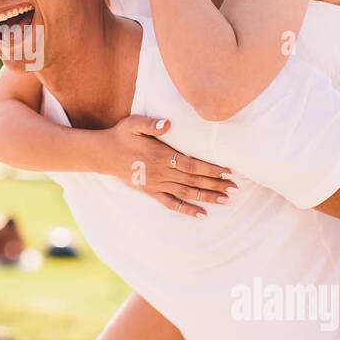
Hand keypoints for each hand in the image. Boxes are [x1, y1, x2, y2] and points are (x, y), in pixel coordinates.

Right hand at [102, 115, 234, 216]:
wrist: (104, 154)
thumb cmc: (122, 135)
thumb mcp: (133, 124)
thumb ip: (151, 124)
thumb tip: (167, 124)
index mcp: (160, 155)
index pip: (191, 164)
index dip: (210, 169)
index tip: (228, 171)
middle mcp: (161, 172)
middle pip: (193, 180)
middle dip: (216, 184)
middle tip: (235, 188)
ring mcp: (156, 184)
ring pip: (186, 192)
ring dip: (207, 197)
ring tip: (226, 200)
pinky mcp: (151, 192)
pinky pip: (171, 204)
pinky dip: (187, 210)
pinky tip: (202, 215)